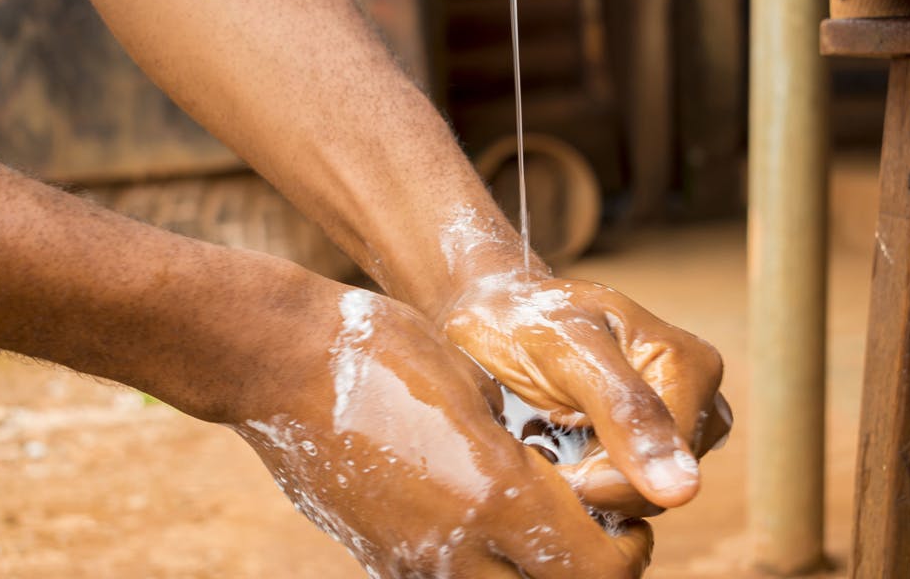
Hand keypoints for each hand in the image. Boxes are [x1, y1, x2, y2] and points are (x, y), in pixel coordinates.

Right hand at [229, 283, 652, 578]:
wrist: (284, 365)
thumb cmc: (383, 353)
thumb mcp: (476, 384)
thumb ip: (525, 448)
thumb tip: (555, 483)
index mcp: (496, 493)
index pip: (597, 568)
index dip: (625, 550)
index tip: (624, 518)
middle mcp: (457, 546)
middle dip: (582, 569)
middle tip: (588, 530)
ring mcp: (410, 561)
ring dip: (528, 572)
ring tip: (530, 526)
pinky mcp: (377, 559)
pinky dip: (478, 569)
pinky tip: (474, 523)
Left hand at [440, 272, 730, 515]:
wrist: (504, 312)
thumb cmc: (530, 319)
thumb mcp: (567, 352)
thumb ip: (625, 411)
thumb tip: (683, 491)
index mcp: (692, 366)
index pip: (666, 468)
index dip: (602, 482)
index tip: (546, 462)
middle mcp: (700, 397)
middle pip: (658, 484)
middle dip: (593, 479)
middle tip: (539, 443)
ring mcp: (680, 422)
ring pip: (642, 492)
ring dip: (587, 479)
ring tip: (547, 438)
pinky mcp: (655, 442)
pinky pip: (628, 486)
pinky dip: (587, 477)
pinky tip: (559, 446)